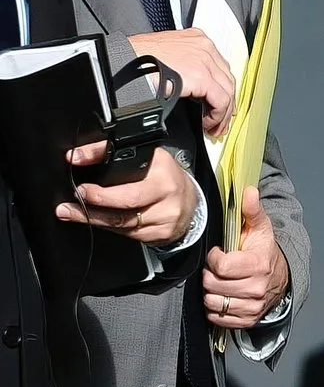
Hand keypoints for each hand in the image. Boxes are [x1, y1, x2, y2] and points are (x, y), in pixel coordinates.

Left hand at [57, 144, 196, 244]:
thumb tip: (76, 156)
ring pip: (122, 222)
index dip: (101, 172)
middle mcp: (166, 192)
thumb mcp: (145, 156)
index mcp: (161, 168)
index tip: (78, 172)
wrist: (190, 201)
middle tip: (73, 201)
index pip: (128, 168)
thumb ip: (110, 153)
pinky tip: (95, 221)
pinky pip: (128, 233)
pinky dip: (108, 228)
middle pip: (127, 201)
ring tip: (69, 212)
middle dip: (96, 201)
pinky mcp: (161, 233)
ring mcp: (165, 215)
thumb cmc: (163, 177)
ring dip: (92, 218)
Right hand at [129, 28, 236, 136]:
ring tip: (214, 127)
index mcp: (196, 39)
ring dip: (222, 113)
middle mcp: (204, 46)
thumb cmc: (135, 60)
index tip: (220, 106)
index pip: (220, 68)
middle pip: (226, 79)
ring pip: (227, 91)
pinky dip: (217, 115)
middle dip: (226, 104)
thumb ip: (185, 68)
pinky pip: (220, 100)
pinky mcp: (200, 75)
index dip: (223, 90)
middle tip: (220, 121)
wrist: (121, 62)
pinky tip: (207, 123)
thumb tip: (193, 87)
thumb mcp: (168, 58)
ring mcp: (204, 59)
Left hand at [204, 186, 288, 328]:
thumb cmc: (265, 252)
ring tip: (220, 282)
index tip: (218, 254)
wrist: (283, 279)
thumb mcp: (261, 229)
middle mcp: (257, 289)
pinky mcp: (247, 320)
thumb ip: (252, 211)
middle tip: (218, 269)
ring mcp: (252, 306)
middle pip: (212, 285)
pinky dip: (215, 309)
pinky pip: (217, 318)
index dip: (214, 259)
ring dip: (211, 292)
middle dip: (210, 275)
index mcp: (259, 265)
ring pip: (212, 302)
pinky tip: (223, 296)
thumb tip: (249, 191)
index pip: (221, 267)